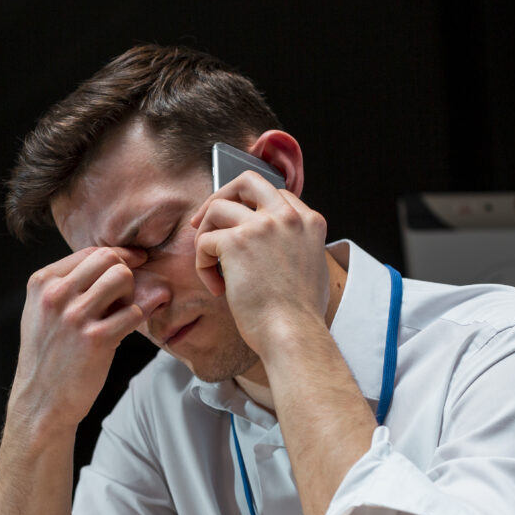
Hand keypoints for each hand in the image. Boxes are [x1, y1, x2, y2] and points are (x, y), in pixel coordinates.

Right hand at [10, 246, 145, 429]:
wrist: (40, 401)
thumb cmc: (47, 357)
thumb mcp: (42, 313)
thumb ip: (66, 286)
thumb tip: (113, 264)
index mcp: (41, 283)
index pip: (90, 253)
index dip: (119, 256)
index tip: (135, 262)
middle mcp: (55, 295)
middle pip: (108, 259)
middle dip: (125, 272)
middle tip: (125, 296)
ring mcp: (75, 316)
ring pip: (122, 278)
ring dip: (131, 293)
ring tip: (122, 312)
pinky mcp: (96, 339)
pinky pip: (134, 311)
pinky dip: (140, 317)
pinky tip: (131, 327)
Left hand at [189, 171, 329, 356]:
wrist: (292, 333)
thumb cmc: (299, 314)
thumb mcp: (311, 267)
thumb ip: (295, 245)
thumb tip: (273, 244)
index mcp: (309, 221)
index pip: (274, 194)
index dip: (250, 207)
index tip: (237, 227)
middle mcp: (287, 216)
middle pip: (246, 181)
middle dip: (220, 195)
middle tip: (204, 222)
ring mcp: (262, 226)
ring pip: (217, 208)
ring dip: (205, 235)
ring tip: (210, 266)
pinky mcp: (236, 242)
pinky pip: (204, 241)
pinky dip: (202, 266)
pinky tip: (217, 288)